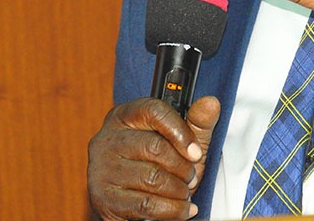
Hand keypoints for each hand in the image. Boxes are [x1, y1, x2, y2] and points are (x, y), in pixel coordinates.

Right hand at [88, 96, 219, 219]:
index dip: (181, 132)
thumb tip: (211, 103)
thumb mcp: (181, 140)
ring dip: (178, 190)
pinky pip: (145, 204)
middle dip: (182, 167)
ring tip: (185, 192)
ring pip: (151, 177)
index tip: (196, 152)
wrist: (130, 201)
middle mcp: (107, 138)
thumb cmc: (157, 164)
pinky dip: (172, 210)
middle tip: (191, 178)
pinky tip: (184, 209)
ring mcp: (102, 168)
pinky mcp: (104, 198)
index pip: (154, 111)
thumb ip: (197, 121)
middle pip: (154, 146)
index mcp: (124, 116)